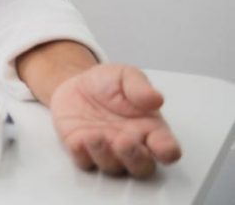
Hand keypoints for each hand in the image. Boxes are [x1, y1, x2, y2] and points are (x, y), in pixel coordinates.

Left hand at [50, 63, 181, 177]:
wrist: (74, 84)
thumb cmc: (107, 83)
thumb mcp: (125, 75)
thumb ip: (140, 86)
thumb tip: (156, 99)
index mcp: (150, 129)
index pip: (167, 149)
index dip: (167, 152)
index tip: (161, 147)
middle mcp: (132, 145)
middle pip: (142, 167)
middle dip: (135, 159)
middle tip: (124, 142)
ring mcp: (108, 151)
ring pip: (113, 167)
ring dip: (105, 155)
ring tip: (96, 136)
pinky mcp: (83, 151)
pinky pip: (84, 161)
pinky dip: (82, 153)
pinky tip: (80, 138)